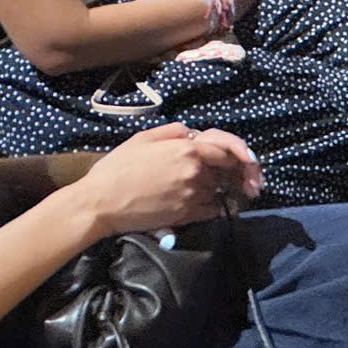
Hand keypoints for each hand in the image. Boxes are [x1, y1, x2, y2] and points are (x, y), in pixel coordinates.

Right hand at [80, 123, 260, 233]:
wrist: (101, 203)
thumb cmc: (117, 168)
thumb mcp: (144, 138)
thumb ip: (174, 132)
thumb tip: (193, 134)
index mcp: (187, 149)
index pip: (227, 148)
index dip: (240, 154)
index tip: (247, 162)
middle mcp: (195, 171)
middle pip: (224, 170)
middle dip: (228, 172)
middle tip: (235, 177)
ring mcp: (193, 195)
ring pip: (217, 190)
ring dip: (216, 189)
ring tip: (203, 189)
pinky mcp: (187, 216)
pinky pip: (212, 210)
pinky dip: (212, 207)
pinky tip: (202, 205)